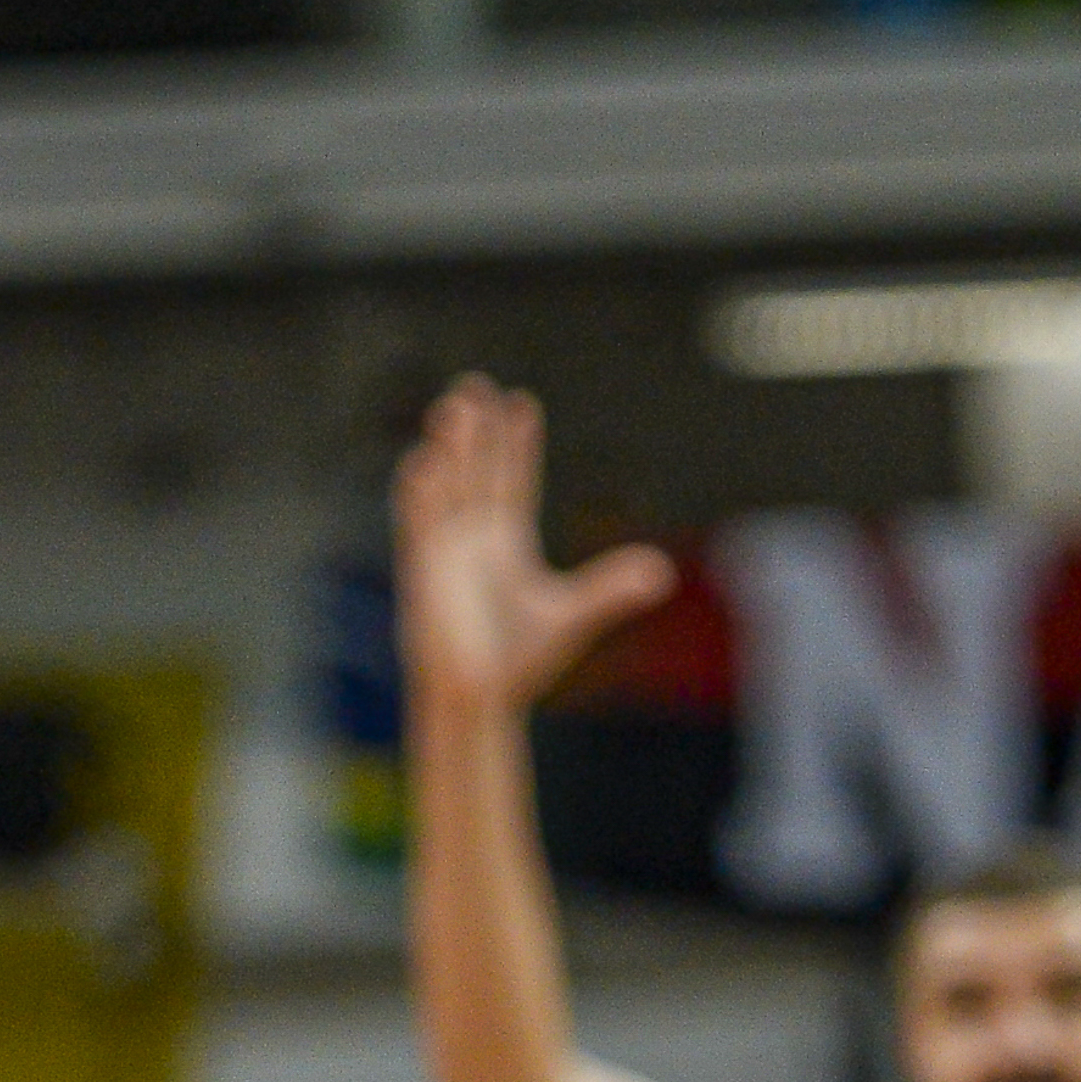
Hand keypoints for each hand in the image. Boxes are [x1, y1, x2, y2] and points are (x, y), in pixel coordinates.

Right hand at [391, 376, 674, 715]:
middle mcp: (471, 539)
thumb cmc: (518, 660)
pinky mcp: (424, 571)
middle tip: (476, 385)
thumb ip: (610, 587)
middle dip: (476, 431)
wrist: (480, 696)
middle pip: (474, 471)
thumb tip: (663, 571)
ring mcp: (445, 551)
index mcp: (505, 543)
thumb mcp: (572, 613)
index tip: (522, 404)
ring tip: (455, 407)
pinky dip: (419, 493)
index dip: (516, 445)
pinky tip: (423, 460)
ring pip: (446, 486)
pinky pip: (417, 524)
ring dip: (449, 449)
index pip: (511, 482)